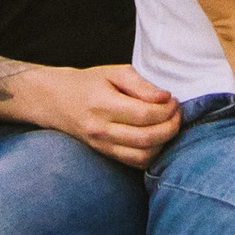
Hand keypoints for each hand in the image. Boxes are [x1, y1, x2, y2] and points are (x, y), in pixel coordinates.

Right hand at [40, 63, 179, 163]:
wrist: (57, 100)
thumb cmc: (88, 83)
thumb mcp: (113, 72)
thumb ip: (140, 84)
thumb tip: (165, 97)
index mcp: (102, 104)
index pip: (144, 114)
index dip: (166, 110)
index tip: (173, 100)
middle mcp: (101, 129)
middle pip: (146, 137)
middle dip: (171, 126)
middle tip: (176, 113)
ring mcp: (102, 145)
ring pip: (143, 155)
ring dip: (164, 142)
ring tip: (168, 125)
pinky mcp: (105, 154)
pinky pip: (134, 162)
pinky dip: (152, 153)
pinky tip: (156, 138)